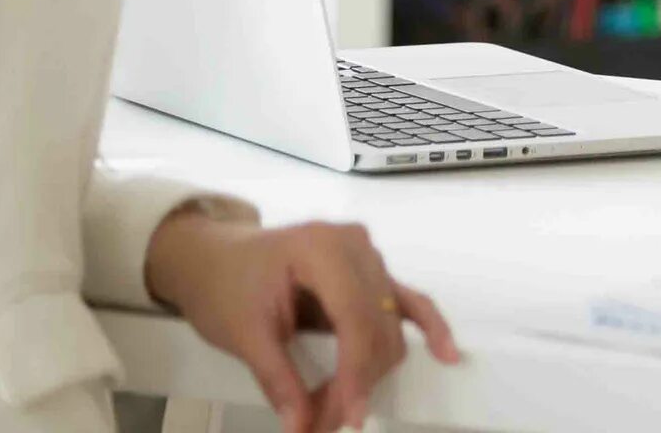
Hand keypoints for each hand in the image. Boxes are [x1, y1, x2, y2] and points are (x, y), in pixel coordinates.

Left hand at [144, 206, 460, 432]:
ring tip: (336, 410)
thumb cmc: (224, 285)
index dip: (356, 374)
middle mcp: (356, 246)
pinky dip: (427, 329)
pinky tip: (446, 354)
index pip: (356, 319)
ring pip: (390, 326)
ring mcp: (368, 256)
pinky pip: (408, 301)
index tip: (348, 419)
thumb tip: (303, 427)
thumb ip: (278, 379)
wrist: (214, 256)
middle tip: (321, 424)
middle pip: (377, 328)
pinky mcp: (372, 272)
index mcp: (322, 249)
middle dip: (355, 382)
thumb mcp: (243, 333)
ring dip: (370, 372)